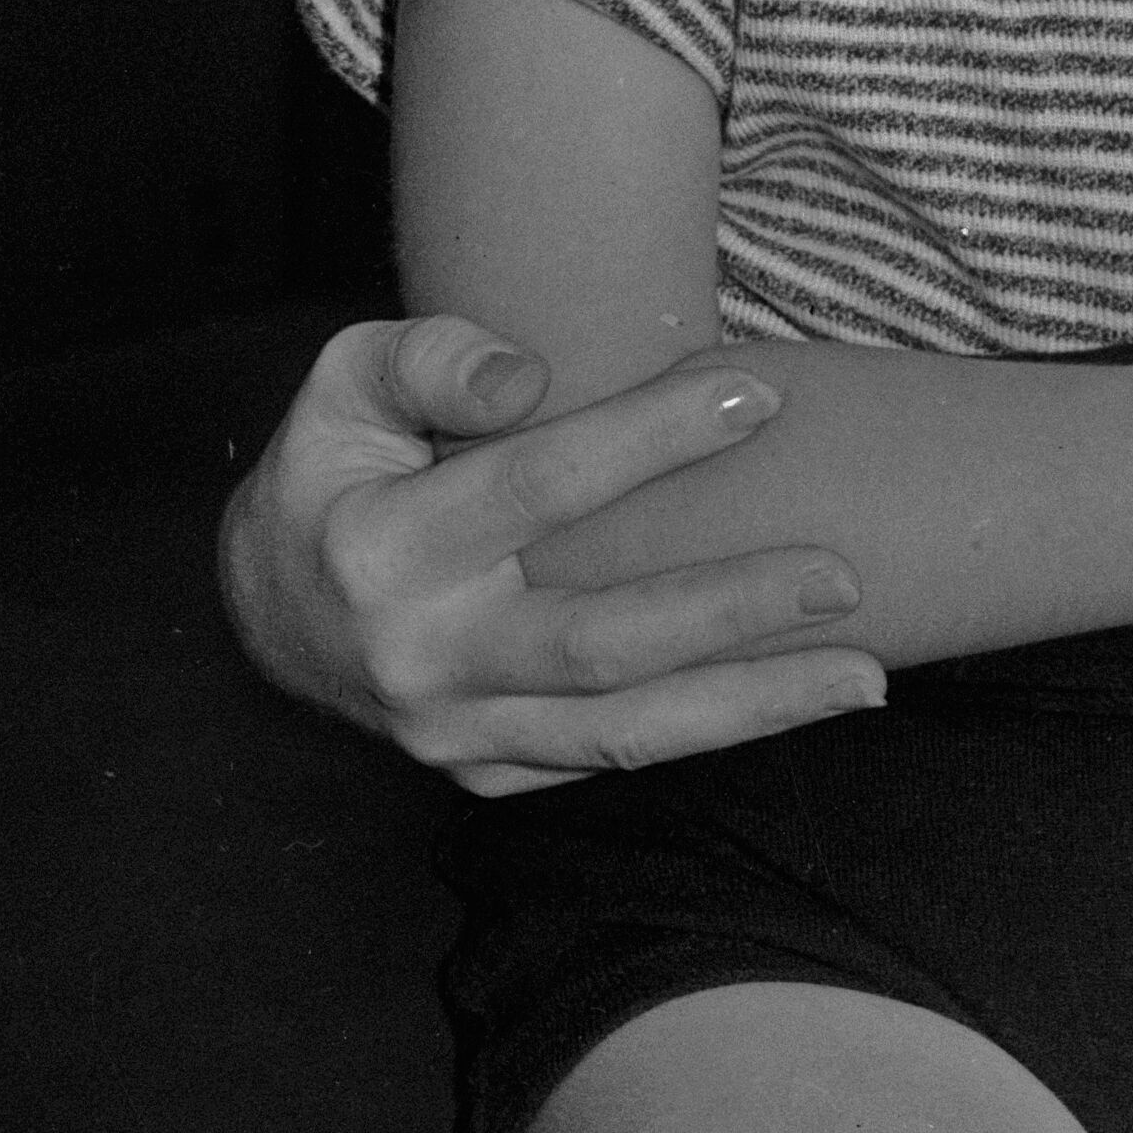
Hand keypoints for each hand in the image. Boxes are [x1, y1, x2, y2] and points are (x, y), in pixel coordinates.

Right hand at [216, 313, 887, 795]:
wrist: (265, 613)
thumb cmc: (331, 467)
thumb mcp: (343, 381)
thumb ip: (431, 356)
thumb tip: (531, 377)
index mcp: (384, 547)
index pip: (538, 486)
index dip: (650, 439)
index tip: (756, 396)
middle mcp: (422, 658)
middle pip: (600, 645)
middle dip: (730, 613)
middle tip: (843, 575)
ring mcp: (454, 734)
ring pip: (622, 733)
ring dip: (752, 708)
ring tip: (867, 676)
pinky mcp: (485, 776)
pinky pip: (608, 761)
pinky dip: (705, 737)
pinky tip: (794, 703)